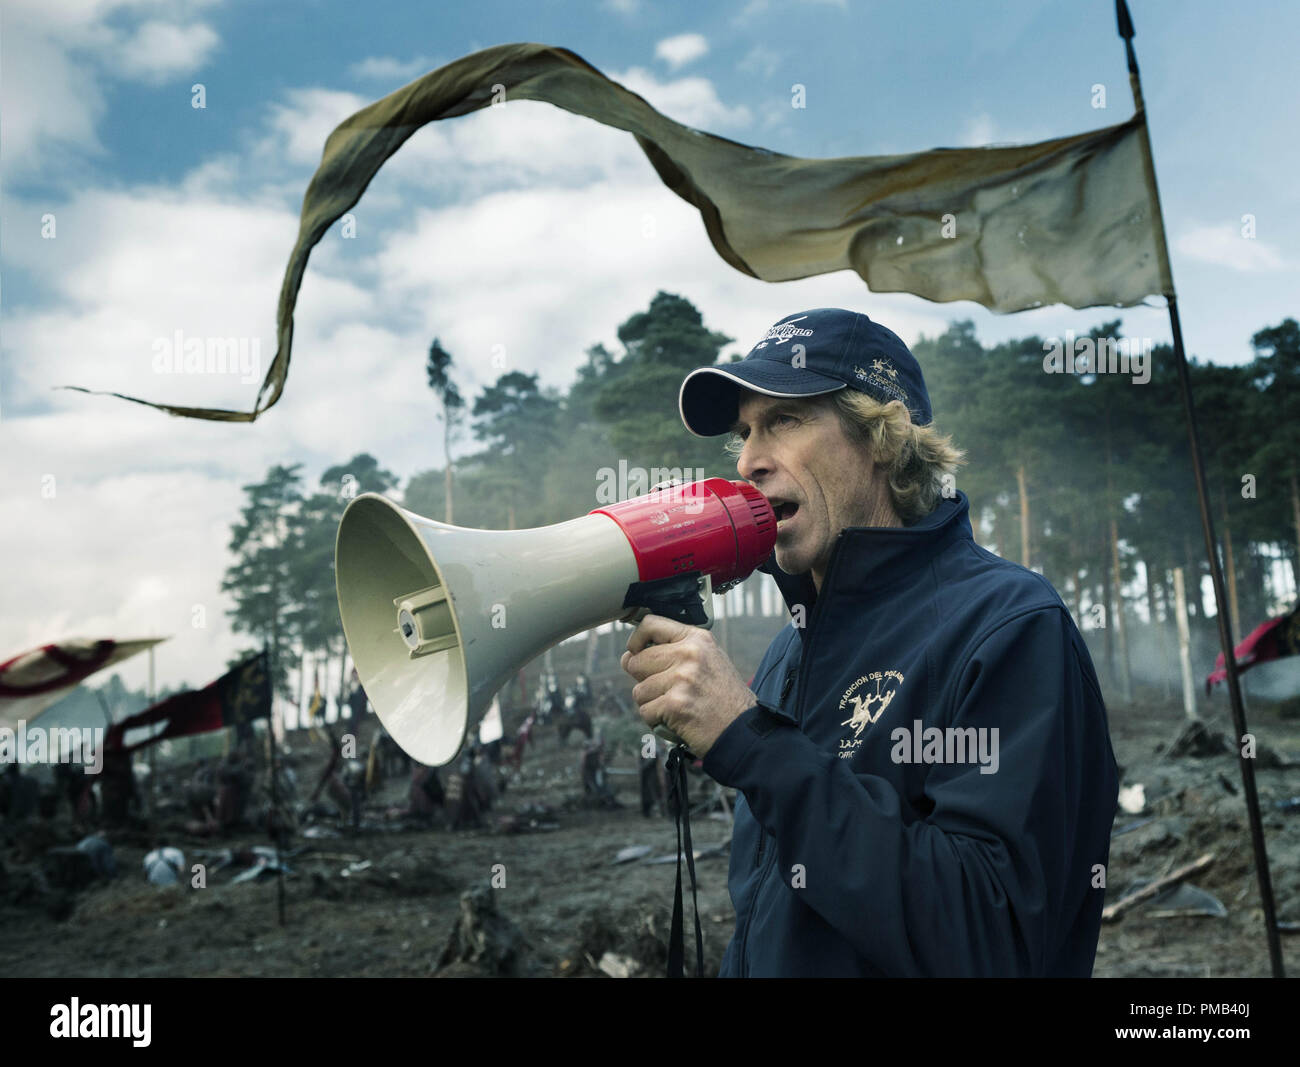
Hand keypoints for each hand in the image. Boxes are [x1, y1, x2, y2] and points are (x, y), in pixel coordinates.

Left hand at [620, 614, 755, 757]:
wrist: (742, 730)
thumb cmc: (723, 699)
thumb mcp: (707, 661)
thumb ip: (672, 652)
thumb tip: (628, 656)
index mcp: (696, 639)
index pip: (650, 624)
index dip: (636, 641)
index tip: (636, 652)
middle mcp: (690, 653)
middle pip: (637, 661)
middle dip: (644, 681)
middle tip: (667, 691)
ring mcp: (682, 678)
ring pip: (639, 690)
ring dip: (652, 704)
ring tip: (677, 707)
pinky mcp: (675, 703)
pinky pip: (646, 711)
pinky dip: (657, 721)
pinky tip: (678, 720)